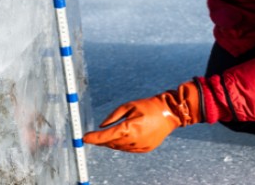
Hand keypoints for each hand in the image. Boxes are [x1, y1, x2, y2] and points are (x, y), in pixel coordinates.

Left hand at [83, 81, 202, 152]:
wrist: (170, 113)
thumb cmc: (149, 106)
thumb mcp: (129, 105)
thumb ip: (113, 116)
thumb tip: (102, 126)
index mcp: (130, 127)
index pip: (107, 136)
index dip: (94, 138)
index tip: (84, 138)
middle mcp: (135, 139)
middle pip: (112, 143)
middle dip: (102, 140)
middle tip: (93, 136)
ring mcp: (141, 146)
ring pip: (119, 147)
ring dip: (111, 143)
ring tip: (109, 135)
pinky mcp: (145, 149)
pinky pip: (128, 149)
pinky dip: (122, 144)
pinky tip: (122, 137)